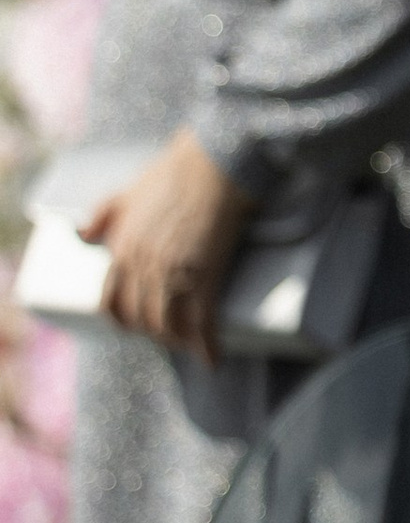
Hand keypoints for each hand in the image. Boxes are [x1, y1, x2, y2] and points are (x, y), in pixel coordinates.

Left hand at [80, 127, 251, 363]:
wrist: (215, 164)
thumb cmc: (172, 173)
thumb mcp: (125, 193)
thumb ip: (101, 216)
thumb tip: (80, 235)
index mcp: (122, 250)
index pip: (112, 303)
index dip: (123, 321)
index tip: (137, 326)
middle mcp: (143, 267)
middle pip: (141, 320)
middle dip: (154, 334)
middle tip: (171, 336)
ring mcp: (174, 274)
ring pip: (168, 326)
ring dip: (179, 343)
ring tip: (191, 345)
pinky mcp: (205, 275)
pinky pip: (202, 323)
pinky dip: (206, 346)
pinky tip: (212, 357)